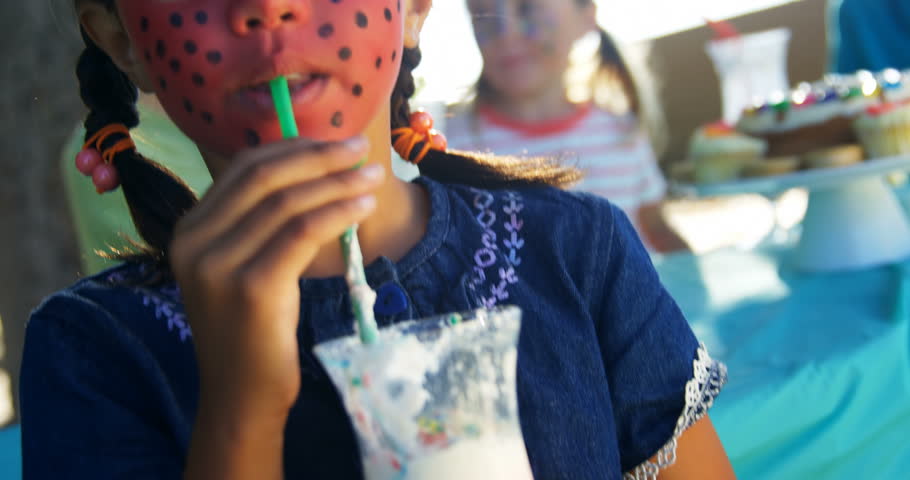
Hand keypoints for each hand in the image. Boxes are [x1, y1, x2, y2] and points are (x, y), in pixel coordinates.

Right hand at [170, 136, 380, 417]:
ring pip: (287, 203)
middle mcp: (193, 241)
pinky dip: (337, 213)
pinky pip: (301, 233)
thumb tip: (317, 170)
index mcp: (189, 229)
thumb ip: (261, 223)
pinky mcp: (250, 287)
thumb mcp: (243, 267)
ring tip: (371, 177)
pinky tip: (364, 207)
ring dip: (337, 183)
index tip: (334, 144)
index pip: (243, 168)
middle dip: (318, 156)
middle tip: (360, 148)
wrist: (241, 395)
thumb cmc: (254, 330)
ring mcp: (217, 265)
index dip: (293, 148)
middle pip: (263, 176)